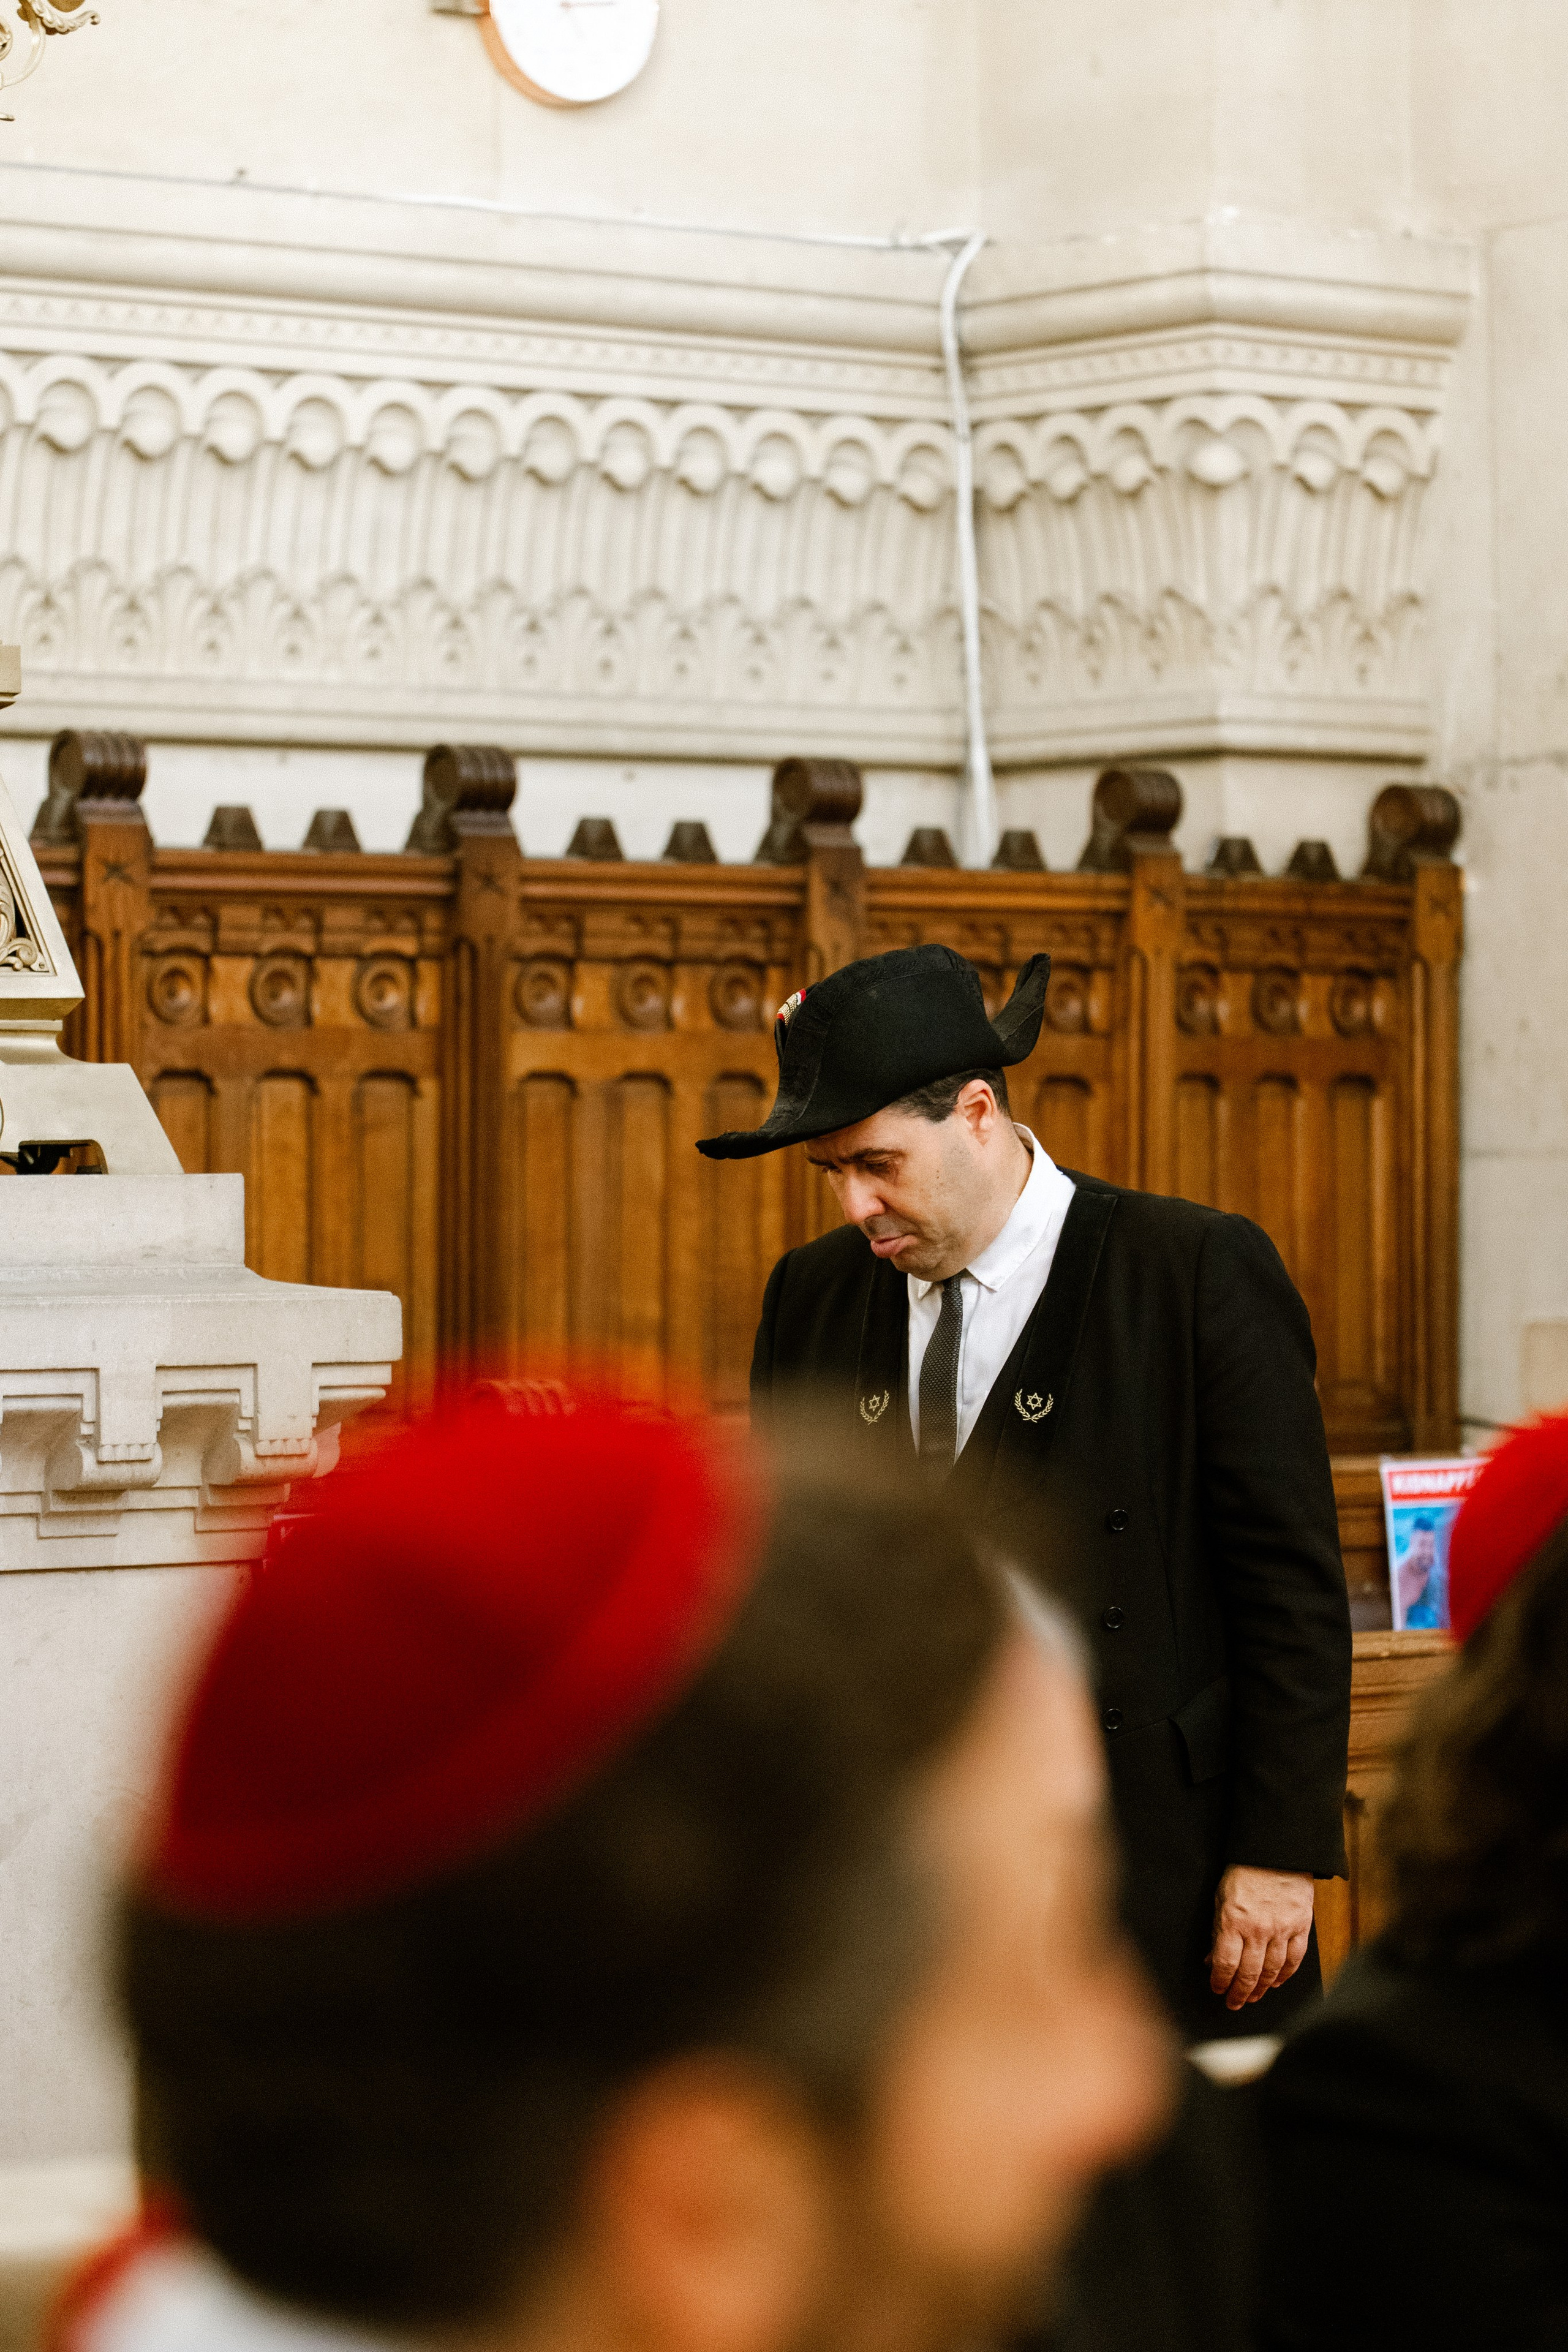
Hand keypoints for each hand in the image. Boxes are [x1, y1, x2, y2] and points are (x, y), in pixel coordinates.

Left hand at [1207, 1865, 1314, 2010]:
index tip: (1217, 1989)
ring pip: (1271, 1970)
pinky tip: (1276, 1982)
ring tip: (1253, 1997)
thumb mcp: (1220, 1898)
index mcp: (1233, 1921)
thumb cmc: (1243, 1873)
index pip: (1225, 1963)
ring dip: (1261, 1988)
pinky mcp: (1301, 1927)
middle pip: (1248, 1973)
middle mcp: (1257, 1930)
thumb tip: (1211, 1959)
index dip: (1220, 1981)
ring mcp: (1281, 1930)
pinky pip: (1294, 1959)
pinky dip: (1285, 1975)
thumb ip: (1217, 1930)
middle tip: (1234, 2003)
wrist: (1275, 1852)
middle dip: (1239, 1993)